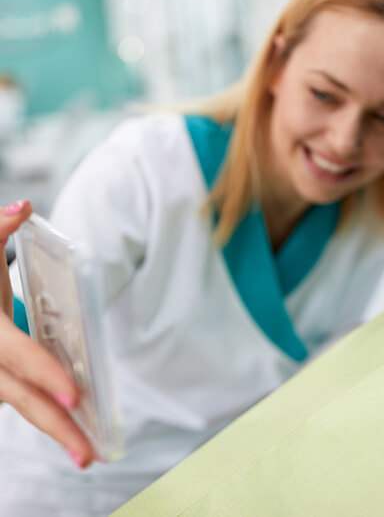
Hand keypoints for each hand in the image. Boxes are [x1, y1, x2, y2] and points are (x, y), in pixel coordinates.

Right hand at [0, 200, 97, 467]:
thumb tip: (23, 206)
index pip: (16, 354)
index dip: (42, 373)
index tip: (74, 395)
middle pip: (21, 397)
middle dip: (55, 426)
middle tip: (90, 455)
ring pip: (20, 407)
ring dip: (53, 432)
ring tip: (89, 454)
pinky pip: (19, 403)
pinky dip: (44, 420)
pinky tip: (73, 436)